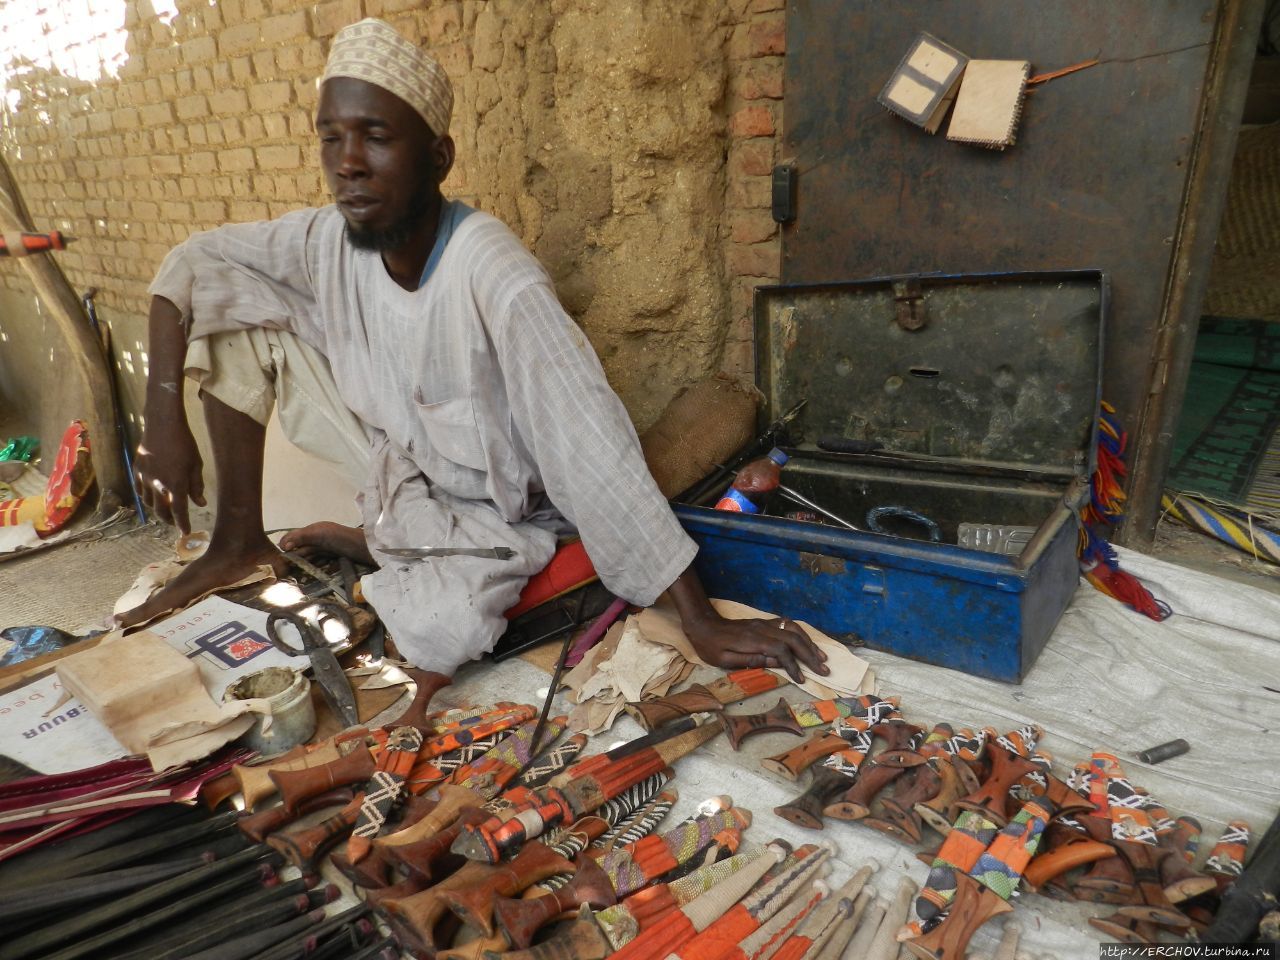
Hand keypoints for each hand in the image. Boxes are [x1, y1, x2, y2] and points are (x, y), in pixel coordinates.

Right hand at [133, 413, 205, 532]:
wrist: (162, 425)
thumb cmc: (184, 443)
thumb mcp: (196, 465)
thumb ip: (197, 486)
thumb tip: (201, 504)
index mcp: (176, 485)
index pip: (179, 511)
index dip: (182, 523)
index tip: (185, 532)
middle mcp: (158, 485)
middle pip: (162, 510)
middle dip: (169, 520)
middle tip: (175, 523)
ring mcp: (145, 478)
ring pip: (148, 502)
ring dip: (157, 509)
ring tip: (164, 510)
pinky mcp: (137, 470)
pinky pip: (139, 490)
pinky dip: (145, 497)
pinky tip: (151, 497)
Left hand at [683, 611, 828, 684]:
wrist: (703, 625)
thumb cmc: (710, 647)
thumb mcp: (724, 660)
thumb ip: (750, 660)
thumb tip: (776, 662)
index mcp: (753, 640)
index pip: (781, 650)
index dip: (794, 665)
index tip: (802, 679)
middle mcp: (762, 628)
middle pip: (793, 638)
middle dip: (810, 654)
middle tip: (824, 670)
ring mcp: (764, 623)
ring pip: (793, 629)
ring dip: (809, 643)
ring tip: (821, 657)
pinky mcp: (764, 623)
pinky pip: (788, 625)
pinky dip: (801, 634)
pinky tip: (807, 643)